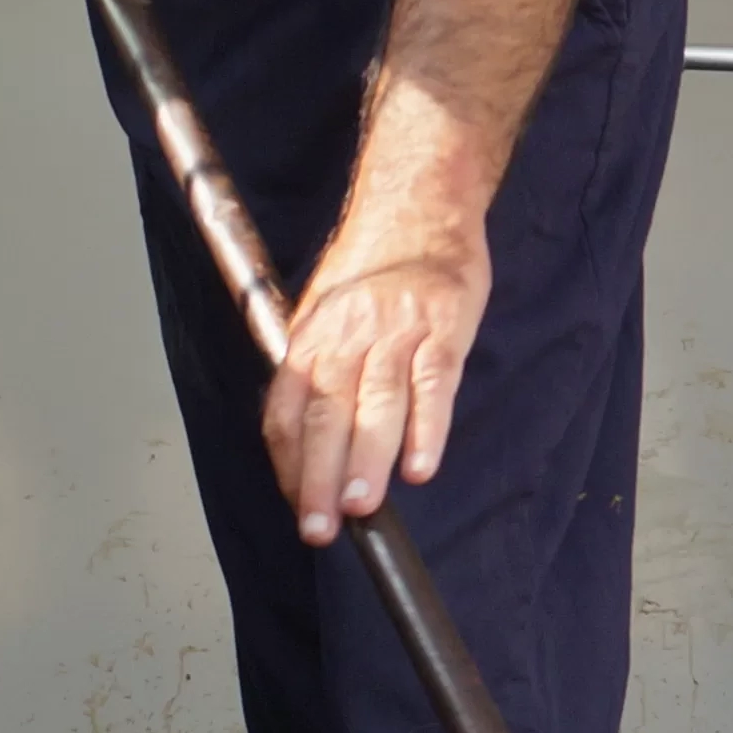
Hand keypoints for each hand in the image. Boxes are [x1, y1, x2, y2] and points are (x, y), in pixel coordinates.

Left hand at [262, 220, 490, 544]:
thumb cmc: (372, 268)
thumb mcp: (324, 311)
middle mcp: (347, 334)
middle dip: (319, 476)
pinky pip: (434, 384)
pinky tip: (421, 468)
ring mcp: (397, 329)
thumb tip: (306, 442)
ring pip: (377, 403)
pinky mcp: (445, 326)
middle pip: (328, 413)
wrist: (419, 205)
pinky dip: (427, 428)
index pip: (288, 409)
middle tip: (319, 527)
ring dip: (367, 459)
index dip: (290, 464)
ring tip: (361, 507)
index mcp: (311, 337)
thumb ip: (316, 370)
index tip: (299, 508)